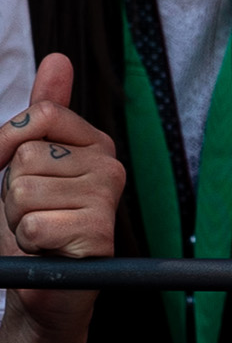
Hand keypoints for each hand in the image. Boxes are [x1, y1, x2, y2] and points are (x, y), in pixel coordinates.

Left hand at [4, 52, 126, 259]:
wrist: (48, 283)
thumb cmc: (39, 221)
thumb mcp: (34, 162)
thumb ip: (46, 114)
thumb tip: (58, 59)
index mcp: (95, 144)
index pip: (40, 116)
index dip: (7, 143)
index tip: (8, 167)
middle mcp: (110, 167)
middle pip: (26, 158)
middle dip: (12, 190)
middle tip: (35, 211)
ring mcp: (107, 200)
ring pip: (23, 192)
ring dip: (17, 218)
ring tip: (40, 230)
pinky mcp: (97, 233)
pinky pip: (34, 224)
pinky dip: (29, 241)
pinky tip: (48, 246)